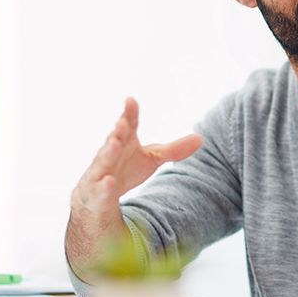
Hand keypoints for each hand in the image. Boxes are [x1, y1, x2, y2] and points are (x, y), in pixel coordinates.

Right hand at [72, 97, 202, 214]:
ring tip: (114, 142)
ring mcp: (100, 172)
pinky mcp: (96, 192)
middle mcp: (109, 153)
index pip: (127, 124)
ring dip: (107, 152)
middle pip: (114, 139)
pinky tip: (109, 182)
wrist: (98, 196)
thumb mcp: (152, 159)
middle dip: (118, 130)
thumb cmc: (126, 169)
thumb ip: (174, 150)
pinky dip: (103, 186)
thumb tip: (201, 138)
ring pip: (103, 161)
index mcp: (124, 141)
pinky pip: (99, 189)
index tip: (131, 100)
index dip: (129, 113)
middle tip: (123, 121)